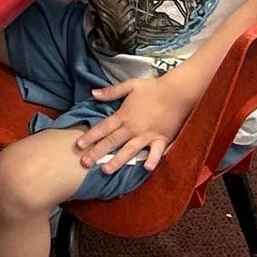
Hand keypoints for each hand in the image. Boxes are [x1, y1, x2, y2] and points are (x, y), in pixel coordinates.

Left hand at [74, 71, 189, 174]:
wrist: (178, 91)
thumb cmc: (153, 88)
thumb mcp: (130, 86)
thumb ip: (111, 92)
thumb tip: (93, 93)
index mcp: (123, 115)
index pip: (103, 128)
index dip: (90, 136)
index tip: (78, 145)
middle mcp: (133, 128)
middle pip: (112, 142)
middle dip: (97, 153)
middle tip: (84, 164)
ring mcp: (147, 135)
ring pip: (129, 150)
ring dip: (117, 161)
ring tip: (106, 170)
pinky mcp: (162, 139)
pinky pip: (156, 152)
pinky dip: (152, 160)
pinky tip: (146, 169)